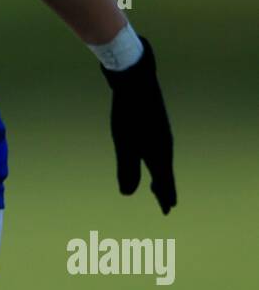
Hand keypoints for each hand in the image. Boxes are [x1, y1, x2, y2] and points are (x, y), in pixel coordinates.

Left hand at [101, 37, 175, 214]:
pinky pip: (157, 147)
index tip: (167, 210)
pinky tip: (150, 155)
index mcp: (159, 151)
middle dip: (164, 188)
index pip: (163, 180)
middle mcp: (164, 143)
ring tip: (156, 185)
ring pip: (162, 159)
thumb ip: (126, 168)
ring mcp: (160, 131)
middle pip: (165, 171)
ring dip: (161, 174)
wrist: (135, 79)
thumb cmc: (128, 114)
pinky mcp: (154, 122)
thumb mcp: (124, 143)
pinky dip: (155, 159)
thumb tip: (127, 194)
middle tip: (166, 204)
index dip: (164, 196)